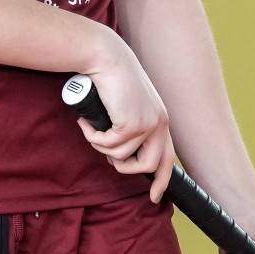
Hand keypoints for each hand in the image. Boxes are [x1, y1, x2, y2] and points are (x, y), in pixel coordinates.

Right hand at [77, 53, 175, 202]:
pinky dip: (93, 137)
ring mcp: (147, 124)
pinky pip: (108, 145)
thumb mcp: (127, 102)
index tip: (155, 197)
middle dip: (126, 169)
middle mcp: (159, 122)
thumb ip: (129, 123)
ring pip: (122, 158)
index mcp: (160, 118)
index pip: (168, 157)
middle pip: (149, 166)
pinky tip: (86, 123)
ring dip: (102, 147)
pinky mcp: (131, 124)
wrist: (106, 56)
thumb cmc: (110, 75)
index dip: (162, 180)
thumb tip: (119, 152)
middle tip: (109, 159)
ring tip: (92, 129)